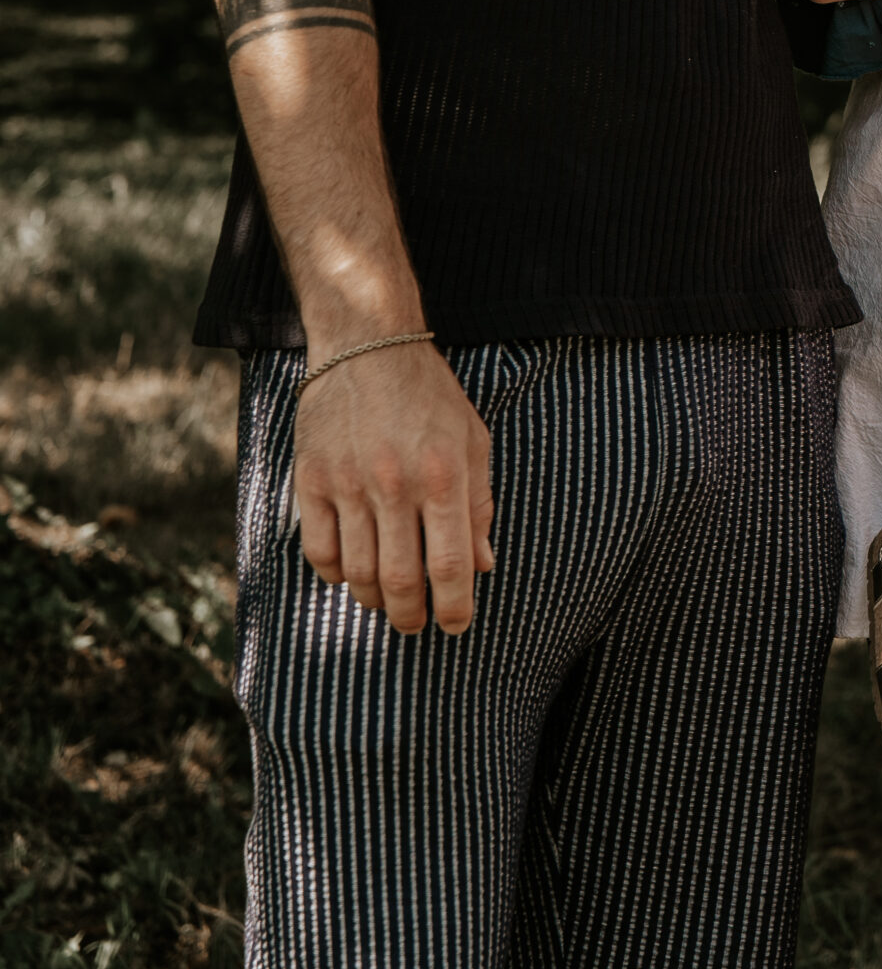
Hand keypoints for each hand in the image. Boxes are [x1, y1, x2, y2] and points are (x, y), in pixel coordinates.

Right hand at [294, 339, 494, 635]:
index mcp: (443, 474)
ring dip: (374, 602)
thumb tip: (483, 565)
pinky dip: (336, 575)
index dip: (455, 608)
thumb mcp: (472, 439)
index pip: (450, 564)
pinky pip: (320, 552)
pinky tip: (352, 571)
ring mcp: (348, 483)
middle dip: (412, 617)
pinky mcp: (311, 479)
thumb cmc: (429, 395)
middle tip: (417, 625)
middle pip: (400, 581)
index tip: (456, 626)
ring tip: (387, 602)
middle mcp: (395, 483)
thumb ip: (480, 503)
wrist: (367, 342)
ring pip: (358, 575)